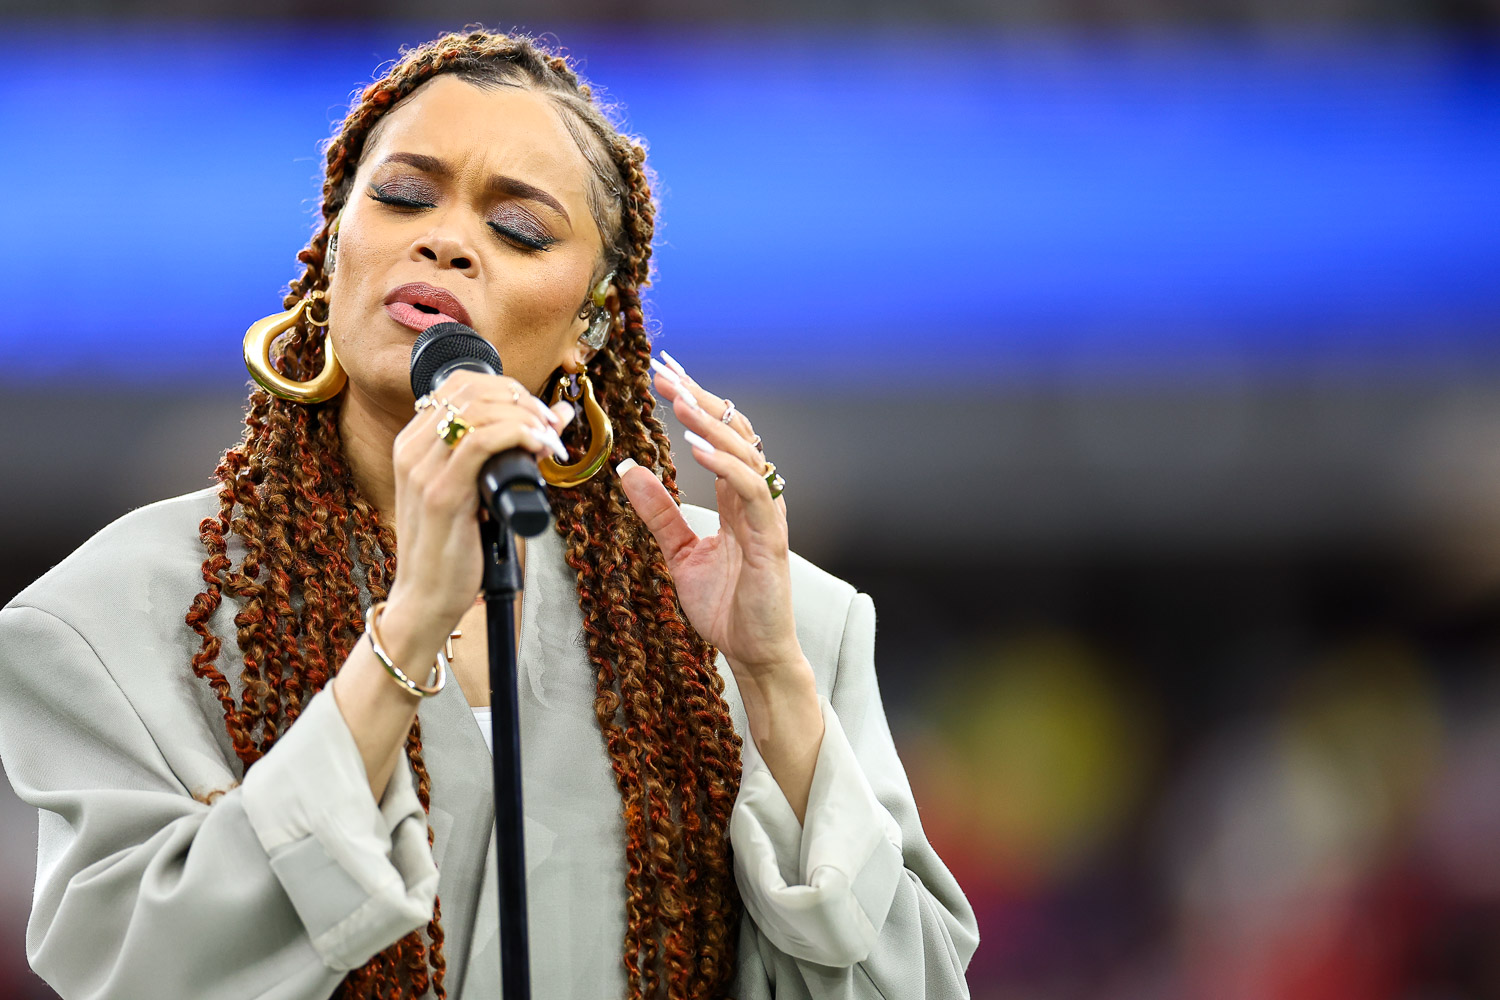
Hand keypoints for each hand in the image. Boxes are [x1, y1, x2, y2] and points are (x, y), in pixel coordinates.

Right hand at [380, 370, 573, 654]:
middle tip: (552, 425)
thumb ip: (511, 451)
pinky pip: (480, 441)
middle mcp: (412, 449)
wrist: (426, 599)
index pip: (459, 384)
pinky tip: (539, 448)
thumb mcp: (481, 491)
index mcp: (414, 443)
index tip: (539, 411)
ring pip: (478, 409)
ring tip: (550, 439)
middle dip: (522, 399)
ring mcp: (422, 469)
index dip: (507, 387)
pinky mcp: (441, 493)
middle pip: (471, 389)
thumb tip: (558, 416)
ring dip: (526, 416)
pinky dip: (519, 435)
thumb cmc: (454, 549)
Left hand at [618, 353, 804, 682]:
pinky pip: (752, 492)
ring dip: (712, 424)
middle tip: (665, 373)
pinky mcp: (771, 539)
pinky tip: (699, 450)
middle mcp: (755, 499)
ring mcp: (766, 516)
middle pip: (735, 432)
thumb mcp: (679, 552)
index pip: (719, 436)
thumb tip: (628, 471)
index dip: (694, 403)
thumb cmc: (727, 607)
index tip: (664, 374)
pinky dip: (726, 466)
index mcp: (736, 499)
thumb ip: (659, 512)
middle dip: (699, 400)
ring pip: (746, 453)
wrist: (752, 653)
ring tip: (680, 402)